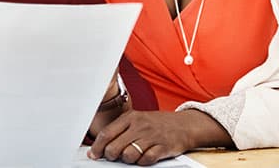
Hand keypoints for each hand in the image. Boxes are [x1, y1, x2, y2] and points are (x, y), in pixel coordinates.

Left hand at [87, 110, 219, 165]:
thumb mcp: (137, 120)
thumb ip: (120, 130)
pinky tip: (144, 158)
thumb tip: (100, 146)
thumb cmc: (157, 124)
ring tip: (132, 156)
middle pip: (114, 147)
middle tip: (114, 157)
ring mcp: (151, 137)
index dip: (97, 147)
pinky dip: (142, 162)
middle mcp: (139, 126)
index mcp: (130, 117)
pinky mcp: (162, 147)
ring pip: (128, 155)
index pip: (106, 133)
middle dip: (111, 156)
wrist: (184, 125)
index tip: (93, 155)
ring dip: (128, 159)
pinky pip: (145, 160)